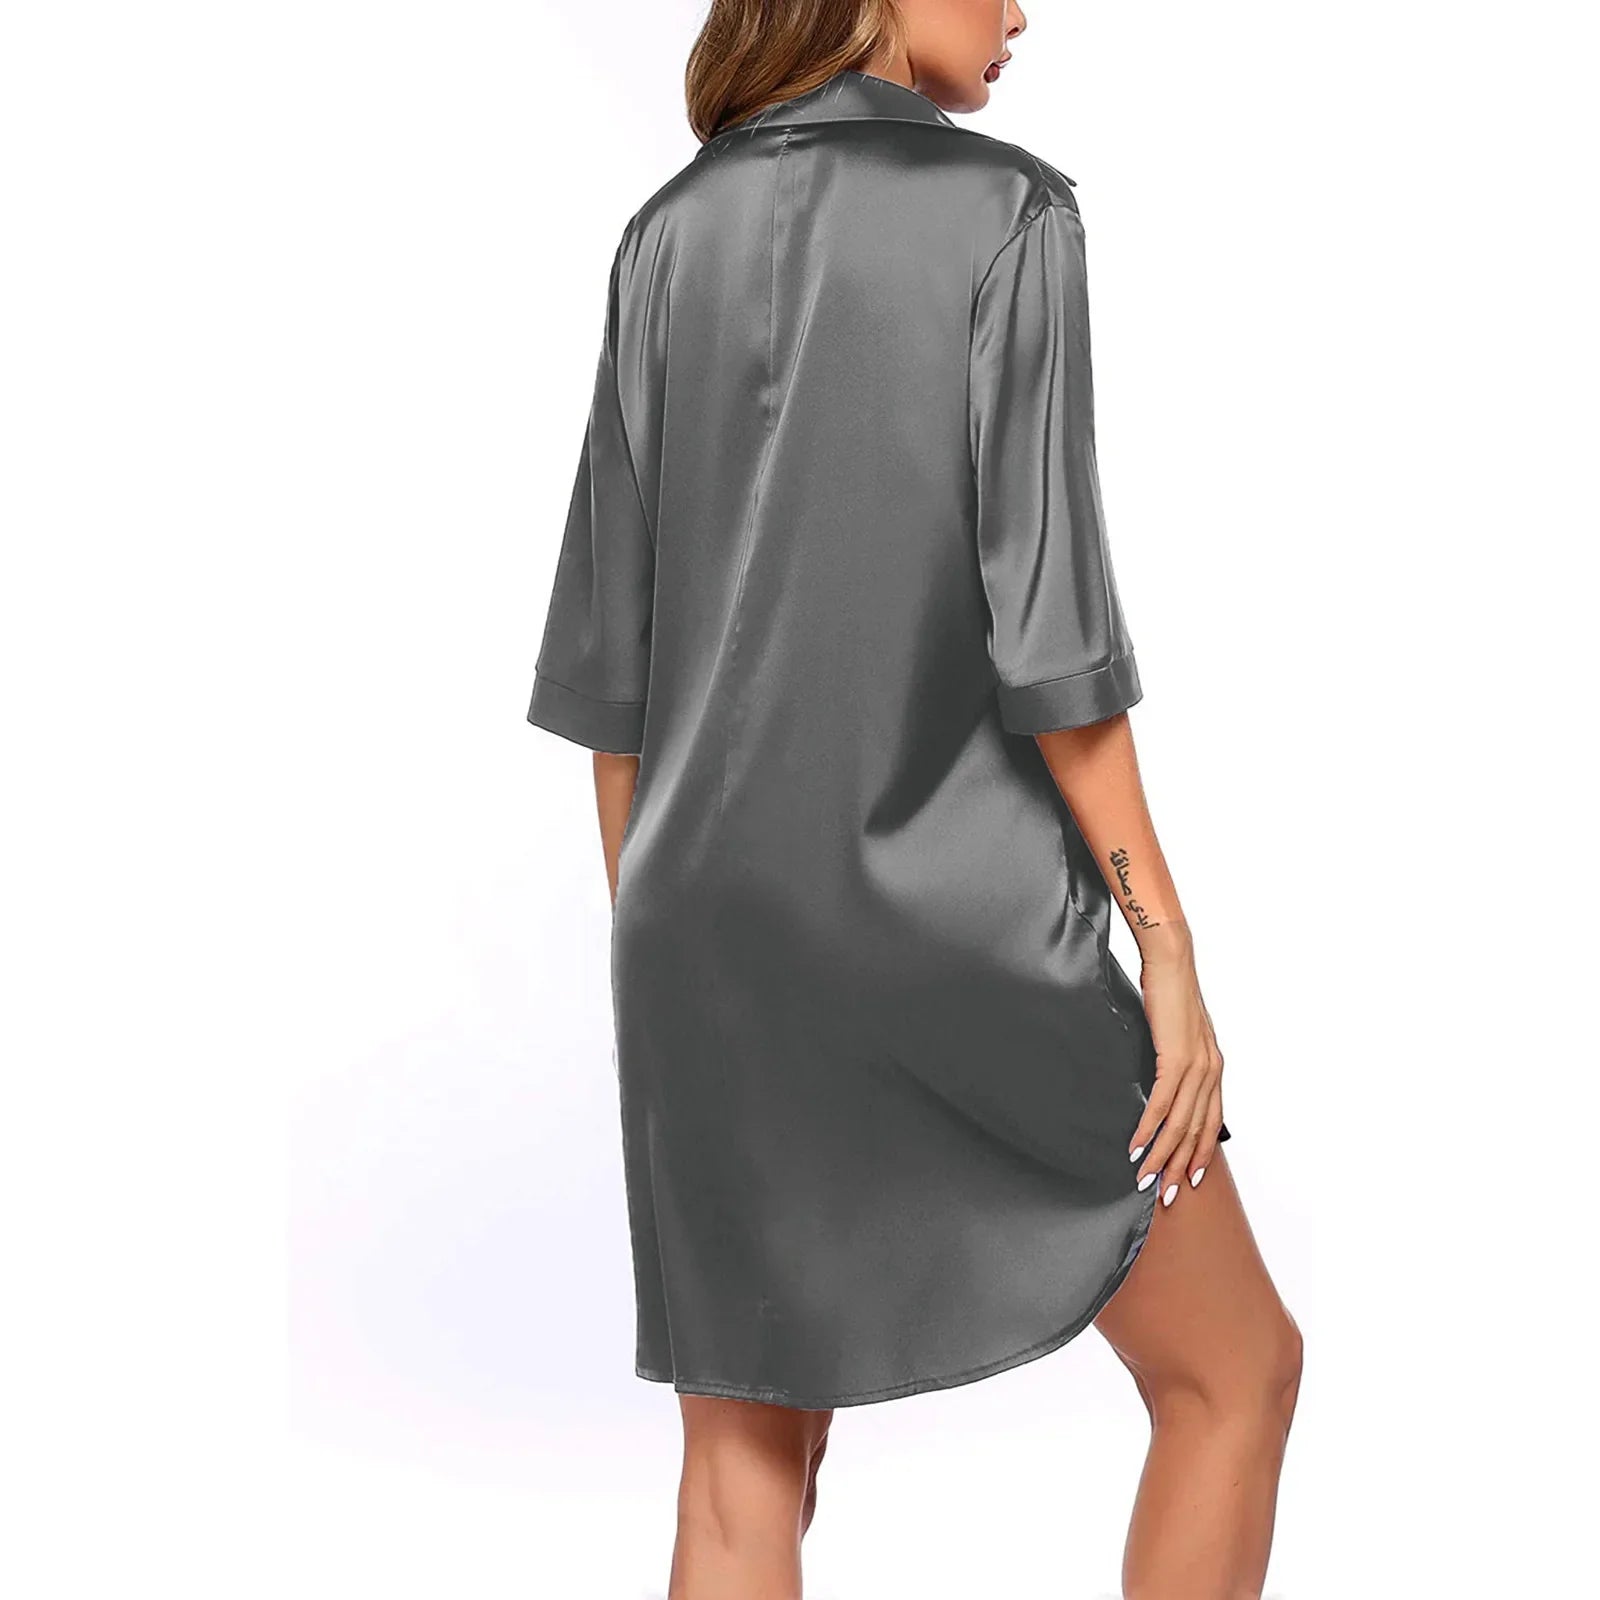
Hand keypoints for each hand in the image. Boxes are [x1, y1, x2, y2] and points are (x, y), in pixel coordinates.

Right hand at [1129, 923, 1224, 1205]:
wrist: (1171, 961)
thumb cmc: (1168, 993)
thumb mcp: (1175, 1034)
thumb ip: (1174, 1061)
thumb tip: (1159, 1083)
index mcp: (1213, 1068)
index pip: (1211, 1123)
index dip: (1200, 1156)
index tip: (1187, 1181)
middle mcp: (1212, 1072)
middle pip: (1198, 1132)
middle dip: (1182, 1168)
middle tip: (1166, 1196)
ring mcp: (1197, 1066)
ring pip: (1181, 1124)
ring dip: (1162, 1156)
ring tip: (1146, 1180)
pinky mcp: (1177, 1058)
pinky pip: (1162, 1103)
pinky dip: (1149, 1128)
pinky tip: (1137, 1145)